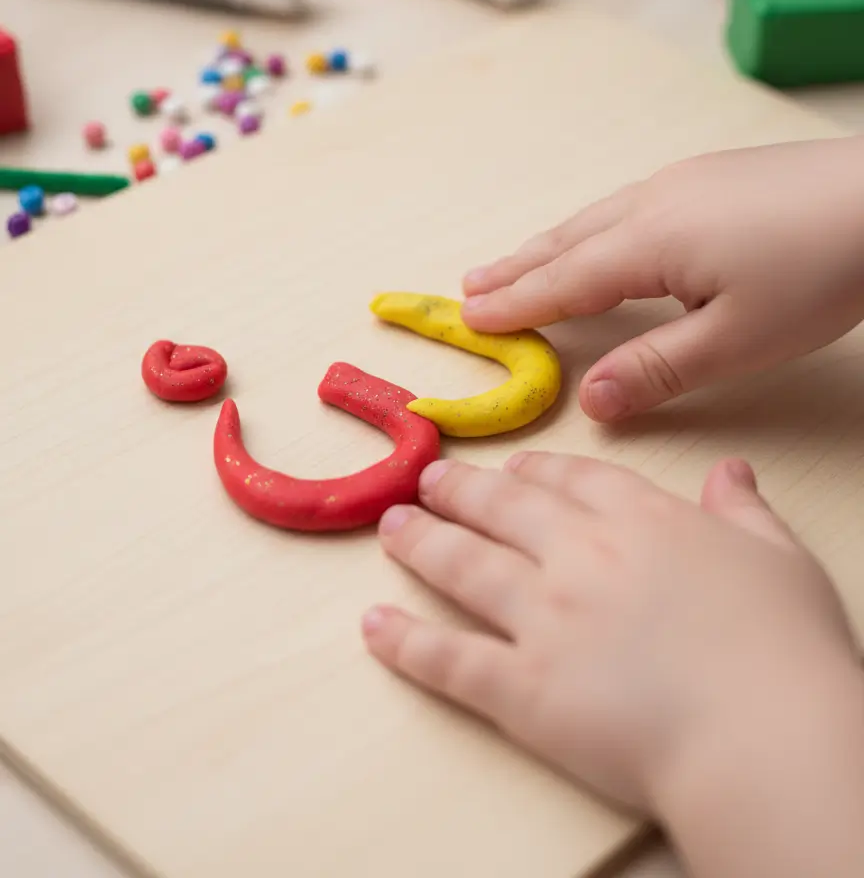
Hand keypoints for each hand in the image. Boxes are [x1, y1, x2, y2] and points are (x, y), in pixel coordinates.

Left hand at [363, 455, 863, 876]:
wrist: (760, 734)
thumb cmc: (783, 649)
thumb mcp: (780, 559)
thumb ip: (744, 510)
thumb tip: (729, 472)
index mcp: (642, 521)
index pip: (576, 480)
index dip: (537, 470)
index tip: (512, 466)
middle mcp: (580, 556)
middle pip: (506, 509)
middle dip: (462, 491)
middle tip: (428, 479)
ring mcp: (543, 619)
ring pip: (465, 567)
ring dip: (421, 543)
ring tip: (392, 527)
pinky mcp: (520, 688)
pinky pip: (449, 659)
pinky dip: (405, 641)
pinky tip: (373, 624)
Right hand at [461, 137, 863, 420]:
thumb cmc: (820, 271)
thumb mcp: (738, 340)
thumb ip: (658, 368)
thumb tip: (590, 399)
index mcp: (649, 243)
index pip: (564, 281)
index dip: (516, 303)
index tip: (468, 317)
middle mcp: (652, 202)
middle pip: (567, 241)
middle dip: (517, 267)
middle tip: (468, 285)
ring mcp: (682, 181)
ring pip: (595, 218)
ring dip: (549, 244)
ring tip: (515, 260)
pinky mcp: (710, 175)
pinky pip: (625, 205)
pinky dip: (590, 228)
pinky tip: (601, 237)